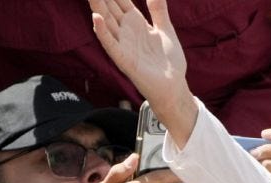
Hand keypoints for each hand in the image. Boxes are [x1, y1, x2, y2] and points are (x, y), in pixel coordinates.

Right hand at [90, 0, 197, 145]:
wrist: (173, 85)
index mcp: (136, 23)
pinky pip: (110, 44)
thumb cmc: (169, 60)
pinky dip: (103, 32)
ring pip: (106, 22)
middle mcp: (126, 31)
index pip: (120, 1)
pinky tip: (96, 19)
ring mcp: (123, 44)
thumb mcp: (165, 30)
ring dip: (97, 7)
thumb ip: (158, 10)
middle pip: (110, 8)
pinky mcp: (123, 59)